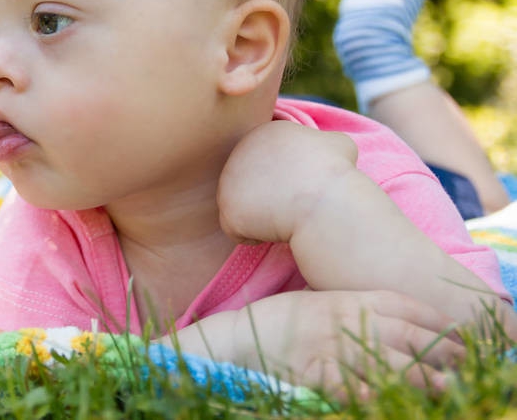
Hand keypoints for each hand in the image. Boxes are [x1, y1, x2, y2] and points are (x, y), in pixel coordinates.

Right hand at [178, 289, 463, 396]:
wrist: (237, 338)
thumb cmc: (277, 321)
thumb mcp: (317, 302)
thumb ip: (351, 306)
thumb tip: (387, 317)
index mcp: (347, 299)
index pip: (404, 305)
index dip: (434, 319)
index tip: (455, 332)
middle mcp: (347, 320)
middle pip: (408, 335)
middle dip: (439, 351)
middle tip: (459, 364)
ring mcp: (335, 347)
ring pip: (393, 364)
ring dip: (423, 378)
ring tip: (443, 388)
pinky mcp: (322, 374)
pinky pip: (359, 387)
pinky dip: (379, 394)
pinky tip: (392, 399)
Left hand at [217, 121, 360, 244]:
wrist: (323, 200)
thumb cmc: (334, 173)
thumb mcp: (337, 144)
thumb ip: (322, 143)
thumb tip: (324, 153)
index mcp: (264, 133)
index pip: (270, 162)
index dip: (290, 180)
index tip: (306, 187)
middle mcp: (238, 151)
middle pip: (253, 183)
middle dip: (273, 197)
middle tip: (296, 204)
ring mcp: (227, 180)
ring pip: (245, 206)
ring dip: (264, 215)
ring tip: (287, 216)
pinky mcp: (226, 208)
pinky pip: (239, 230)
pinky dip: (257, 236)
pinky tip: (277, 229)